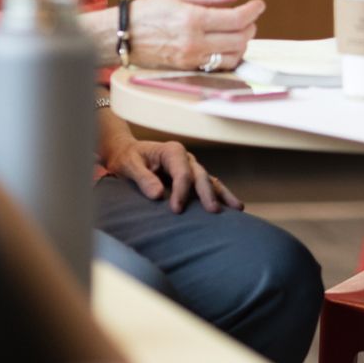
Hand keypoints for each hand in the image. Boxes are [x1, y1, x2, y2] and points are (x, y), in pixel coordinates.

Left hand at [102, 135, 241, 213]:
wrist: (126, 153)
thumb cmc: (126, 158)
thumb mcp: (128, 165)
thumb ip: (142, 178)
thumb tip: (158, 195)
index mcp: (172, 151)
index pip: (182, 173)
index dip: (181, 191)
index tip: (176, 210)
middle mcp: (186, 158)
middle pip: (200, 176)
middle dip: (207, 194)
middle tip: (213, 211)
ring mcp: (191, 167)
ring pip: (210, 180)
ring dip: (222, 194)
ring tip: (237, 208)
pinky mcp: (192, 178)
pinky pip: (208, 186)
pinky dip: (219, 195)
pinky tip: (231, 207)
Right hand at [128, 0, 263, 70]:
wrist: (122, 36)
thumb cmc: (148, 11)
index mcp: (192, 19)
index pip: (236, 19)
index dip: (253, 10)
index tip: (258, 4)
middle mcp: (194, 42)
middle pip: (239, 39)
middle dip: (250, 26)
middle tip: (249, 17)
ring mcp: (191, 58)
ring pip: (233, 57)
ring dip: (242, 43)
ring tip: (239, 31)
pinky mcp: (188, 69)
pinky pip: (218, 67)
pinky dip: (229, 56)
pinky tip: (226, 45)